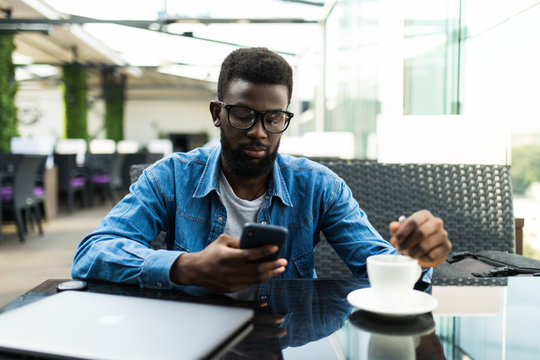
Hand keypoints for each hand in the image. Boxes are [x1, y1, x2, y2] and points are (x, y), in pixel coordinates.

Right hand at [170, 234, 286, 291]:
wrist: (195, 271)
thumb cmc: (210, 253)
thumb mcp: (222, 241)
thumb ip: (238, 241)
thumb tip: (255, 242)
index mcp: (227, 256)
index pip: (250, 254)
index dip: (264, 251)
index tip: (276, 247)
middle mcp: (230, 271)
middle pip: (257, 269)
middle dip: (273, 265)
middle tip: (284, 261)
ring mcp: (232, 282)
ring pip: (256, 279)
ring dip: (270, 273)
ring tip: (280, 268)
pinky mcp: (232, 289)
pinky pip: (250, 283)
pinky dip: (260, 278)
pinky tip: (268, 273)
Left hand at [389, 210, 450, 266]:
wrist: (428, 245)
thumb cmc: (413, 235)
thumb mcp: (403, 230)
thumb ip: (396, 227)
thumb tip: (393, 226)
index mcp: (425, 215)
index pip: (413, 222)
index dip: (402, 232)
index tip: (394, 241)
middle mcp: (436, 222)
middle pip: (420, 233)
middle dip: (407, 243)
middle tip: (400, 249)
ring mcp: (443, 234)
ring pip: (425, 246)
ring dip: (413, 252)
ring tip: (408, 254)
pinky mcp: (447, 247)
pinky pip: (432, 255)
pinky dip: (422, 258)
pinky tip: (420, 256)